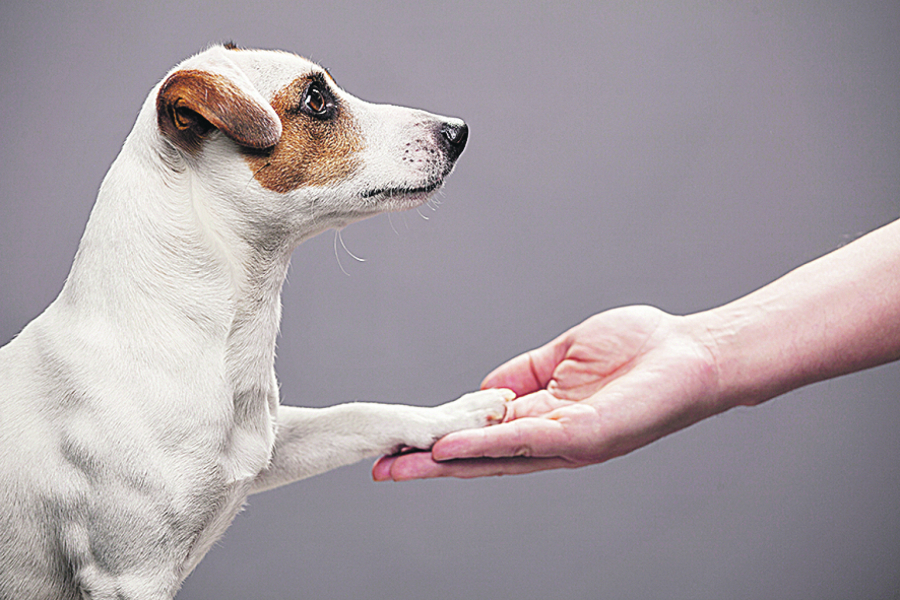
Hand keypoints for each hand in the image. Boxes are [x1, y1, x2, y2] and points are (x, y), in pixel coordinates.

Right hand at [373, 305, 726, 479]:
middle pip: (481, 456)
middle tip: (383, 470)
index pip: (483, 433)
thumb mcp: (563, 354)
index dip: (441, 437)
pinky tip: (451, 450)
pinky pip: (527, 442)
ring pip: (496, 457)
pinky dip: (486, 446)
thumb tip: (481, 390)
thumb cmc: (640, 349)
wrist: (693, 352)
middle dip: (430, 464)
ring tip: (403, 465)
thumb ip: (522, 374)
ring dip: (446, 462)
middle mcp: (551, 437)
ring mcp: (568, 441)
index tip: (402, 441)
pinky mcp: (586, 436)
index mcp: (545, 417)